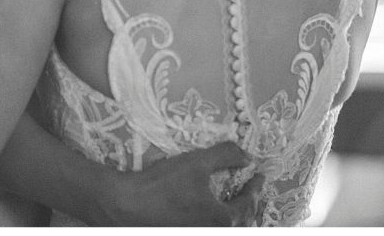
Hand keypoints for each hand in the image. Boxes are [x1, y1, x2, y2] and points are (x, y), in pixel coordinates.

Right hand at [102, 142, 264, 225]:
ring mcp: (194, 235)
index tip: (260, 175)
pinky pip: (206, 228)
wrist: (124, 206)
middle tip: (250, 190)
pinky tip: (206, 209)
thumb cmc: (161, 186)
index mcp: (221, 220)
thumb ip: (226, 156)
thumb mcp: (196, 162)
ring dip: (231, 216)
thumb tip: (247, 156)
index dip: (256, 187)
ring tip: (232, 201)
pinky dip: (214, 220)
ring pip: (223, 228)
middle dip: (248, 206)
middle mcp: (210, 233)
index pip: (248, 204)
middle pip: (240, 223)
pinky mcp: (179, 233)